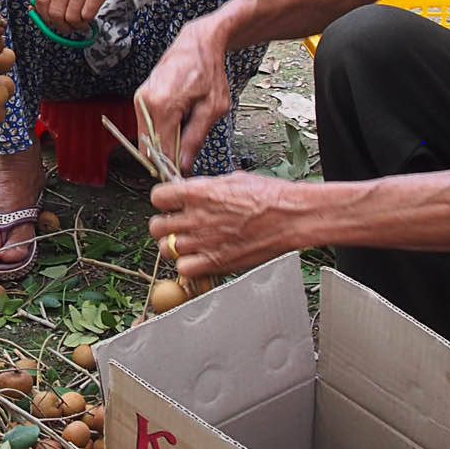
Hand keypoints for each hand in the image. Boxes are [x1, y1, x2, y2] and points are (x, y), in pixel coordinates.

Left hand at [33, 0, 121, 36]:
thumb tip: (36, 7)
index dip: (43, 16)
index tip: (47, 21)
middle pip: (55, 10)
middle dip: (59, 25)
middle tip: (64, 27)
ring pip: (71, 16)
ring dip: (74, 25)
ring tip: (77, 24)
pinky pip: (87, 14)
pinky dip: (86, 21)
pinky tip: (87, 19)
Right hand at [136, 15, 230, 173]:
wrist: (197, 43)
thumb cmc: (209, 70)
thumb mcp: (213, 107)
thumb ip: (196, 137)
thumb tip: (183, 164)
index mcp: (163, 106)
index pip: (161, 150)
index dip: (172, 167)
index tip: (186, 174)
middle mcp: (144, 103)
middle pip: (148, 147)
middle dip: (166, 158)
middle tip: (187, 159)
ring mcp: (140, 99)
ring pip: (146, 137)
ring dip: (163, 144)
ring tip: (186, 136)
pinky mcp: (140, 97)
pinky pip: (147, 125)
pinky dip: (160, 132)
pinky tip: (179, 125)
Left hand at [149, 174, 309, 278]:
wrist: (292, 217)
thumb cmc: (270, 197)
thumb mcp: (232, 179)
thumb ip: (206, 188)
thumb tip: (192, 191)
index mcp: (198, 192)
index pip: (158, 197)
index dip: (163, 201)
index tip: (169, 204)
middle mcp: (197, 217)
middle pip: (156, 227)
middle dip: (163, 226)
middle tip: (174, 226)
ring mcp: (205, 242)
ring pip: (167, 250)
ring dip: (174, 247)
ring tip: (188, 243)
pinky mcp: (216, 262)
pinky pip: (184, 269)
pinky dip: (187, 266)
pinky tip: (198, 258)